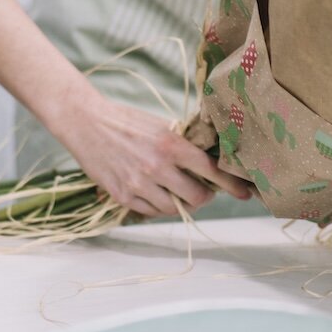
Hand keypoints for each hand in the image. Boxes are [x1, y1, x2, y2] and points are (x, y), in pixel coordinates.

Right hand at [50, 93, 254, 217]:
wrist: (86, 123)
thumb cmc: (125, 120)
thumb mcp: (159, 126)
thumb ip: (181, 145)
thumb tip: (207, 162)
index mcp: (170, 145)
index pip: (211, 170)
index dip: (231, 184)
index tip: (245, 193)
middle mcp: (157, 167)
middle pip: (197, 196)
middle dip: (205, 195)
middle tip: (204, 190)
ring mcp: (139, 184)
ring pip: (175, 208)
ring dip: (182, 203)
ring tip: (178, 192)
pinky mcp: (123, 196)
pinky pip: (152, 212)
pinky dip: (159, 207)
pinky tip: (157, 194)